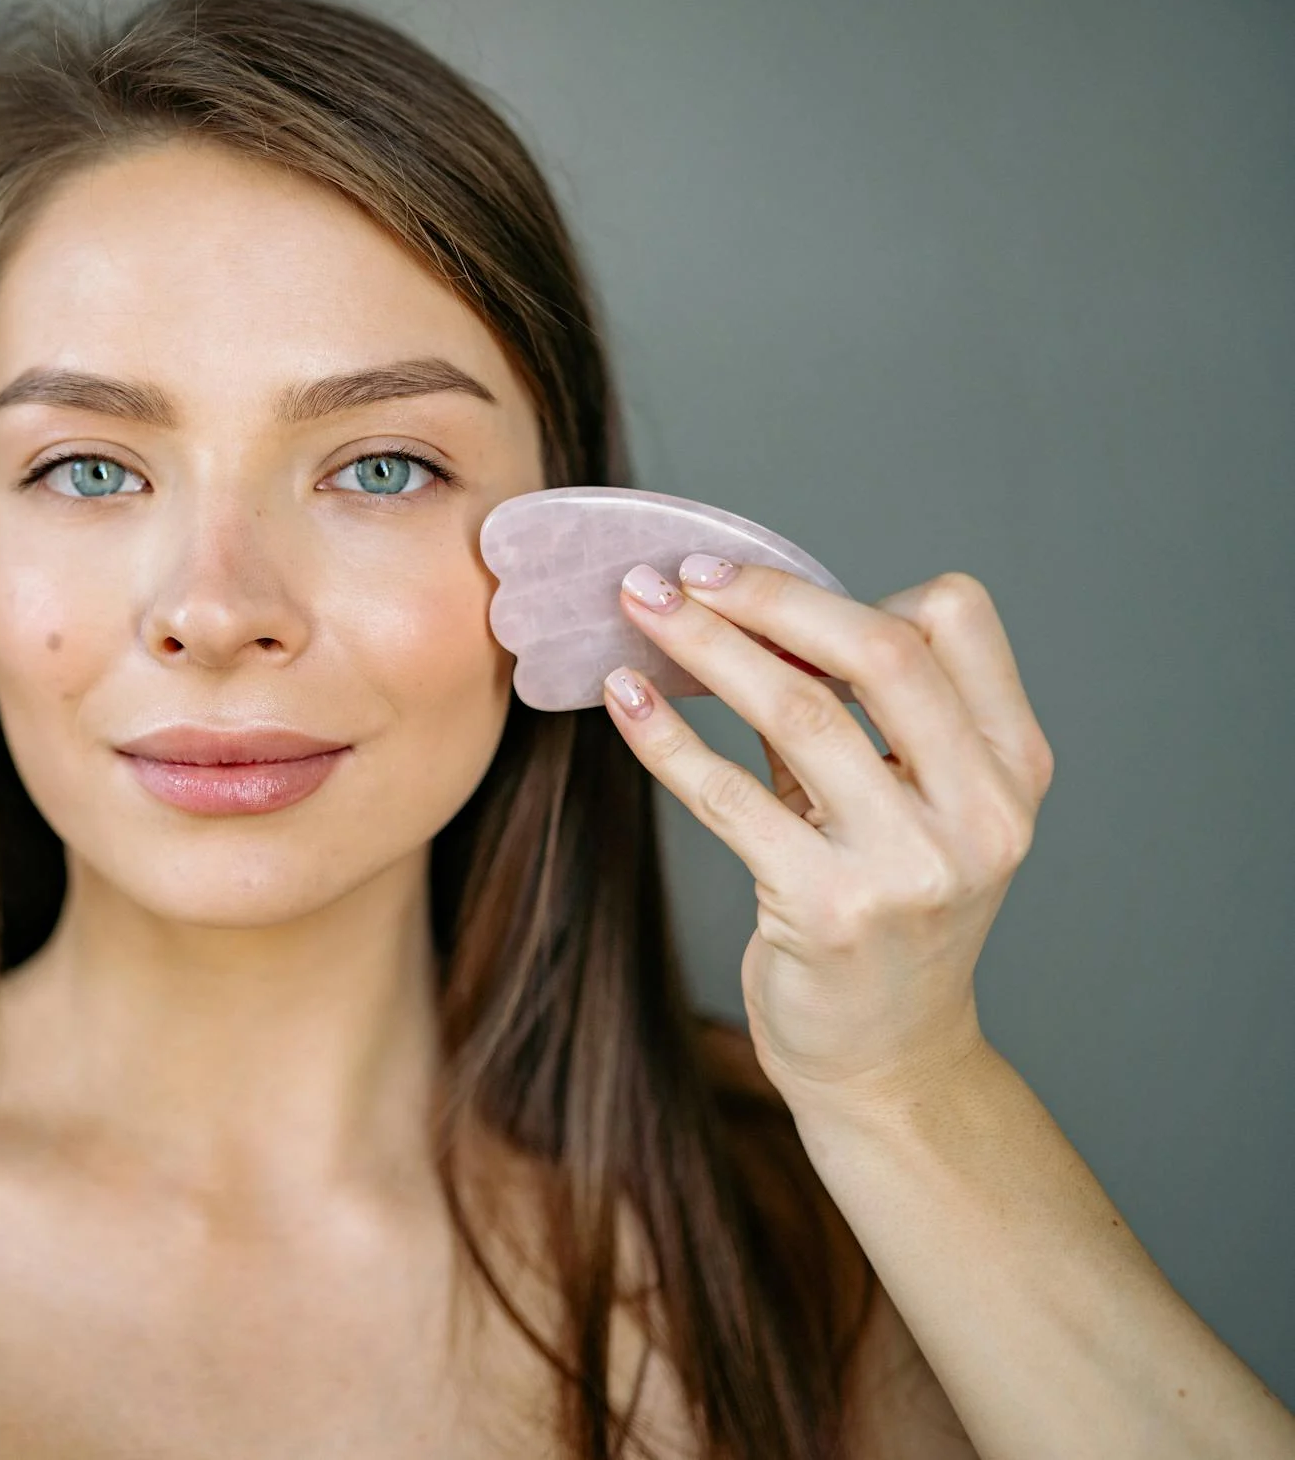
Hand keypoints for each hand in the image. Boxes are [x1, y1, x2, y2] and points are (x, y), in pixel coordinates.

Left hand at [601, 556, 1055, 1118]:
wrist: (886, 1061)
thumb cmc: (884, 915)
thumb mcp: (903, 809)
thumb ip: (853, 719)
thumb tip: (747, 613)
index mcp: (1011, 767)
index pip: (954, 621)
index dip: (856, 589)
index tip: (761, 586)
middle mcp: (979, 811)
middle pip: (877, 653)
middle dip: (767, 597)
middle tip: (682, 574)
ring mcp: (910, 865)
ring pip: (797, 710)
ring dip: (703, 646)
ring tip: (637, 610)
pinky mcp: (828, 909)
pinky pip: (728, 794)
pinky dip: (666, 735)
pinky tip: (624, 698)